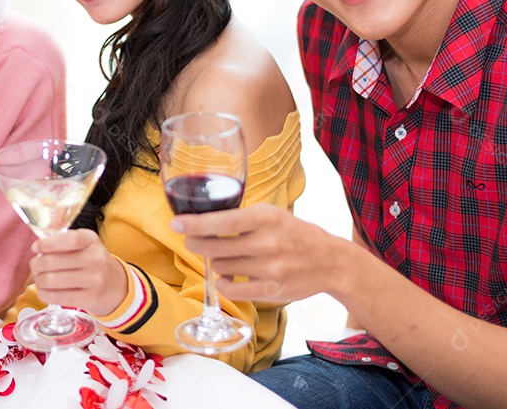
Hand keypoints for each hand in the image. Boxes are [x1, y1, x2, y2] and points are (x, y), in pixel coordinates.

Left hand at [29, 228, 127, 315]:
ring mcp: (95, 280)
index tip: (35, 247)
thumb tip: (37, 248)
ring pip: (51, 280)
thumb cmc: (93, 262)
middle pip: (53, 261)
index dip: (47, 244)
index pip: (68, 240)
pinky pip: (57, 297)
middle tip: (35, 266)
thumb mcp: (85, 245)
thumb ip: (64, 242)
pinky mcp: (91, 299)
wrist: (117, 287)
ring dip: (39, 280)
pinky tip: (45, 291)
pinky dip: (44, 294)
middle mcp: (95, 258)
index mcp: (91, 240)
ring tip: (40, 279)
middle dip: (36, 264)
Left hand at [170, 203, 350, 303]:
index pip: (223, 220)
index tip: (175, 224)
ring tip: (225, 256)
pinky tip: (228, 276)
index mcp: (266, 218)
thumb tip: (200, 222)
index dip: (195, 223)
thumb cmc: (294, 234)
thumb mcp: (272, 215)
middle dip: (196, 243)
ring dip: (215, 261)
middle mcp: (268, 242)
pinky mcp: (271, 291)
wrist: (331, 262)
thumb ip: (241, 217)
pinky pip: (232, 289)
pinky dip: (224, 282)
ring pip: (220, 266)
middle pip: (216, 246)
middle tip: (192, 240)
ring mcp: (270, 269)